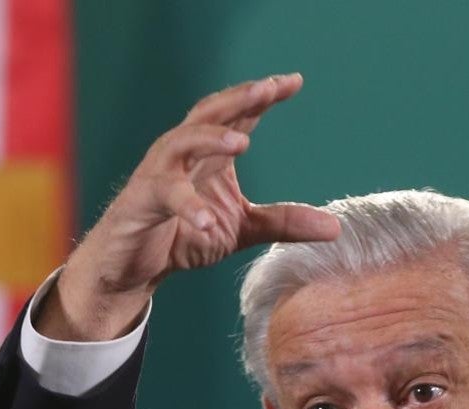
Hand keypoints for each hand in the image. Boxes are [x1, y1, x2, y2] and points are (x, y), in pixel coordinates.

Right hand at [36, 73, 340, 340]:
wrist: (132, 267)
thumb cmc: (182, 235)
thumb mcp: (243, 229)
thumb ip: (284, 223)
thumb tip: (336, 228)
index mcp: (209, 154)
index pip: (238, 116)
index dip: (263, 96)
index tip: (294, 81)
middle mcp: (183, 154)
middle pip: (208, 114)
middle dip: (238, 99)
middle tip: (268, 88)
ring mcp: (158, 175)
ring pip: (180, 143)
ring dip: (210, 139)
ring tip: (242, 143)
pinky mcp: (141, 203)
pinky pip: (163, 196)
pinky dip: (186, 205)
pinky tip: (205, 220)